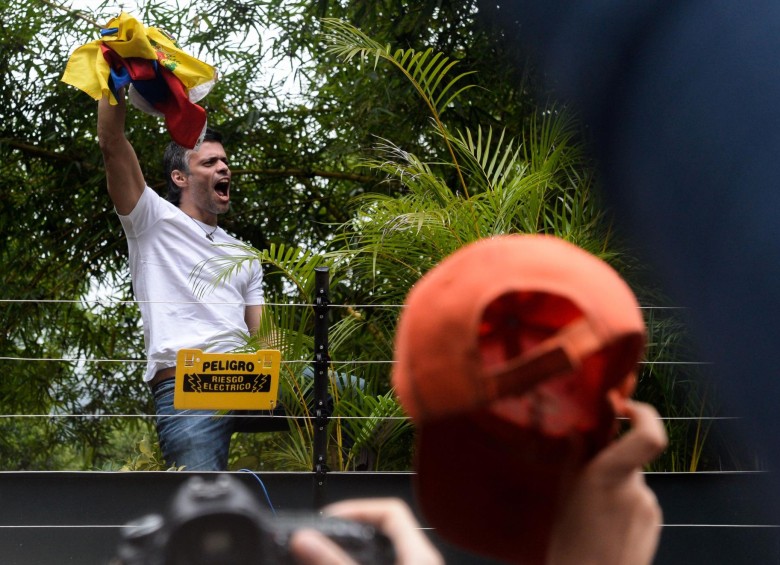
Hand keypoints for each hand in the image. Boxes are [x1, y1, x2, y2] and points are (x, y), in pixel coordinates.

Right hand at [289, 498, 443, 564]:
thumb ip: (335, 562)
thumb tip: (305, 539)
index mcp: (419, 553)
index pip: (391, 509)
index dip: (359, 507)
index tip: (330, 517)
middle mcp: (421, 561)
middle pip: (385, 531)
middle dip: (352, 531)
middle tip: (324, 536)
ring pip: (384, 552)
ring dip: (355, 550)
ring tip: (327, 552)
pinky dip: (363, 563)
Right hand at [547, 398, 667, 564]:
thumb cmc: (570, 546)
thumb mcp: (564, 495)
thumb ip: (575, 458)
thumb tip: (578, 431)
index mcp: (609, 476)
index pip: (649, 436)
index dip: (644, 413)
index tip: (625, 407)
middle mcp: (636, 488)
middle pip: (630, 457)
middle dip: (612, 460)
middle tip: (586, 481)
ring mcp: (648, 507)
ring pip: (632, 479)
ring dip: (616, 485)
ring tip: (592, 513)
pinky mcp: (654, 522)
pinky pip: (638, 499)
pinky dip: (623, 503)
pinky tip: (604, 525)